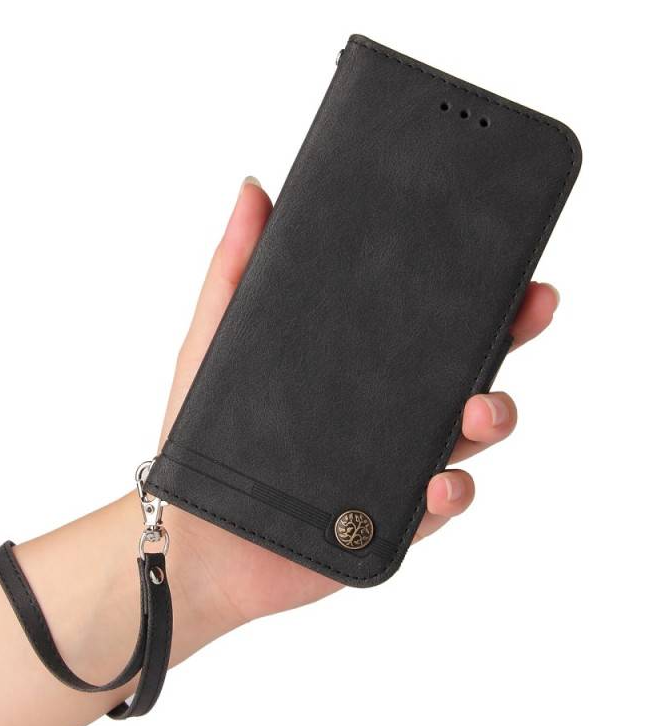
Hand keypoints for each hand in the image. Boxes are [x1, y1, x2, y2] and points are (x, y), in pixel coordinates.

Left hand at [163, 177, 559, 630]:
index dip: (471, 286)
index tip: (504, 252)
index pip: (423, 317)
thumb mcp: (212, 342)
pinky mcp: (391, 519)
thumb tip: (255, 188)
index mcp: (353, 364)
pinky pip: (440, 505)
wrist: (193, 537)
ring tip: (479, 406)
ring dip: (494, 413)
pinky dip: (452, 493)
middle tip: (532, 304)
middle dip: (509, 334)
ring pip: (469, 433)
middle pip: (466, 364)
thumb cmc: (201, 440)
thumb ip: (234, 270)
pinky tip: (438, 483)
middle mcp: (384, 409)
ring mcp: (393, 463)